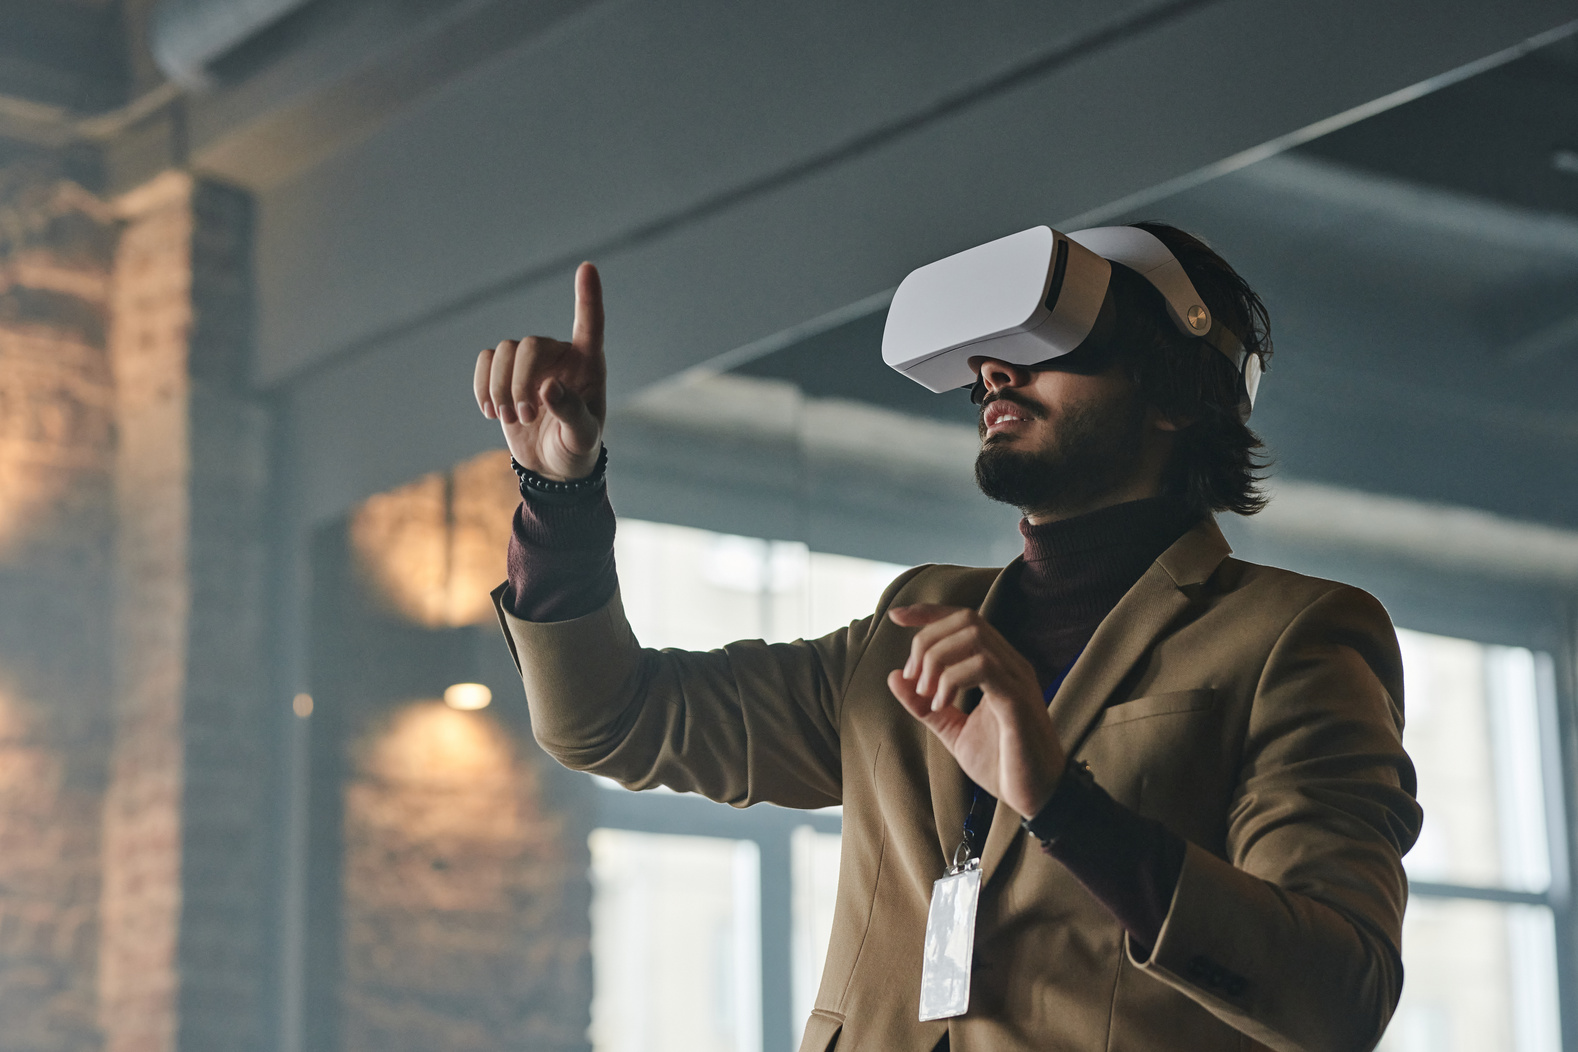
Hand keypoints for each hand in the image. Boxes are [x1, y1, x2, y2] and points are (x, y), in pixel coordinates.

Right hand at [474, 262, 605, 480]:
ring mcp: (531, 362)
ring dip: (499, 389)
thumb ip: (571, 412)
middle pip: (528, 345)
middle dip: (519, 382)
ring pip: (503, 352)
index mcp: (588, 364)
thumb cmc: (577, 448)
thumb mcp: (582, 437)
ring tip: (509, 420)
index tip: (587, 267)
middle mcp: (560, 355)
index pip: (590, 324)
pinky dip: (482, 387)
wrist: (553, 466)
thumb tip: (548, 387)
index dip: (588, 296)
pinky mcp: (505, 373)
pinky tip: (492, 412)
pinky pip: (485, 361)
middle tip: (525, 417)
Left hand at [887, 604, 1066, 818]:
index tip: (895, 617)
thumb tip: (894, 676)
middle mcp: (1011, 664)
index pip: (964, 619)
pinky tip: (940, 705)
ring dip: (937, 659)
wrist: (1035, 798)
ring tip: (926, 694)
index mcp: (998, 665)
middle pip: (966, 620)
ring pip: (974, 637)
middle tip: (913, 678)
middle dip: (928, 641)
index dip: (929, 612)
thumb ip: (923, 705)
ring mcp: (1017, 679)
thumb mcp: (952, 730)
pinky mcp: (1018, 701)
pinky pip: (983, 667)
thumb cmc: (1001, 763)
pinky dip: (952, 680)